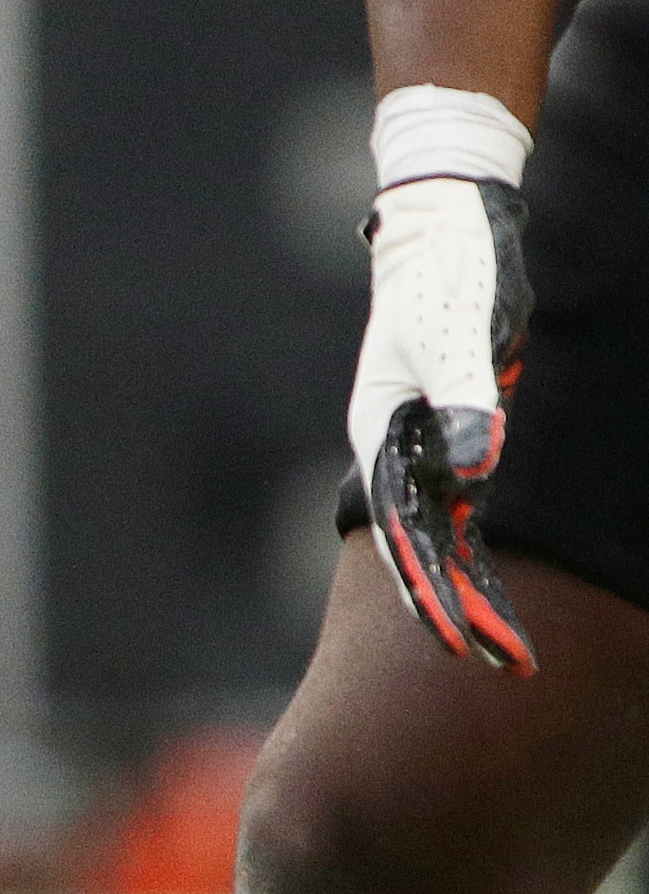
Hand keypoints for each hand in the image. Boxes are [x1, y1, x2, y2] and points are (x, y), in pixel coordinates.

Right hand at [353, 172, 537, 672]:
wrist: (445, 228)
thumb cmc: (448, 278)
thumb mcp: (460, 337)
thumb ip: (468, 404)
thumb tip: (477, 473)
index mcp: (381, 435)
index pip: (404, 532)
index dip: (432, 591)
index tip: (459, 641)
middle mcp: (396, 452)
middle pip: (423, 549)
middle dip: (459, 610)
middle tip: (503, 665)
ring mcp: (422, 447)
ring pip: (444, 540)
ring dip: (473, 595)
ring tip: (512, 653)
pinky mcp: (452, 435)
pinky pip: (465, 515)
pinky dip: (480, 559)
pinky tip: (498, 593)